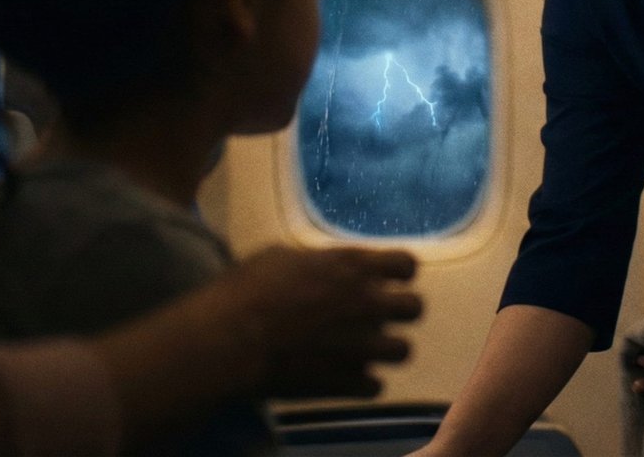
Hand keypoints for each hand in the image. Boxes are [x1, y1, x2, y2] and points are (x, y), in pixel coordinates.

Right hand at [224, 245, 422, 398]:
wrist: (229, 340)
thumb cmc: (247, 289)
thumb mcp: (279, 257)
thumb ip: (316, 262)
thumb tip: (321, 266)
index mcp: (352, 267)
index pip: (406, 263)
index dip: (400, 271)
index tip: (388, 277)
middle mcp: (367, 304)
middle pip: (415, 308)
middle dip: (401, 310)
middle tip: (380, 314)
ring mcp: (361, 346)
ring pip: (403, 350)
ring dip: (386, 349)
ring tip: (364, 349)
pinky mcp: (347, 382)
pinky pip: (375, 386)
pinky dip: (362, 382)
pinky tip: (345, 376)